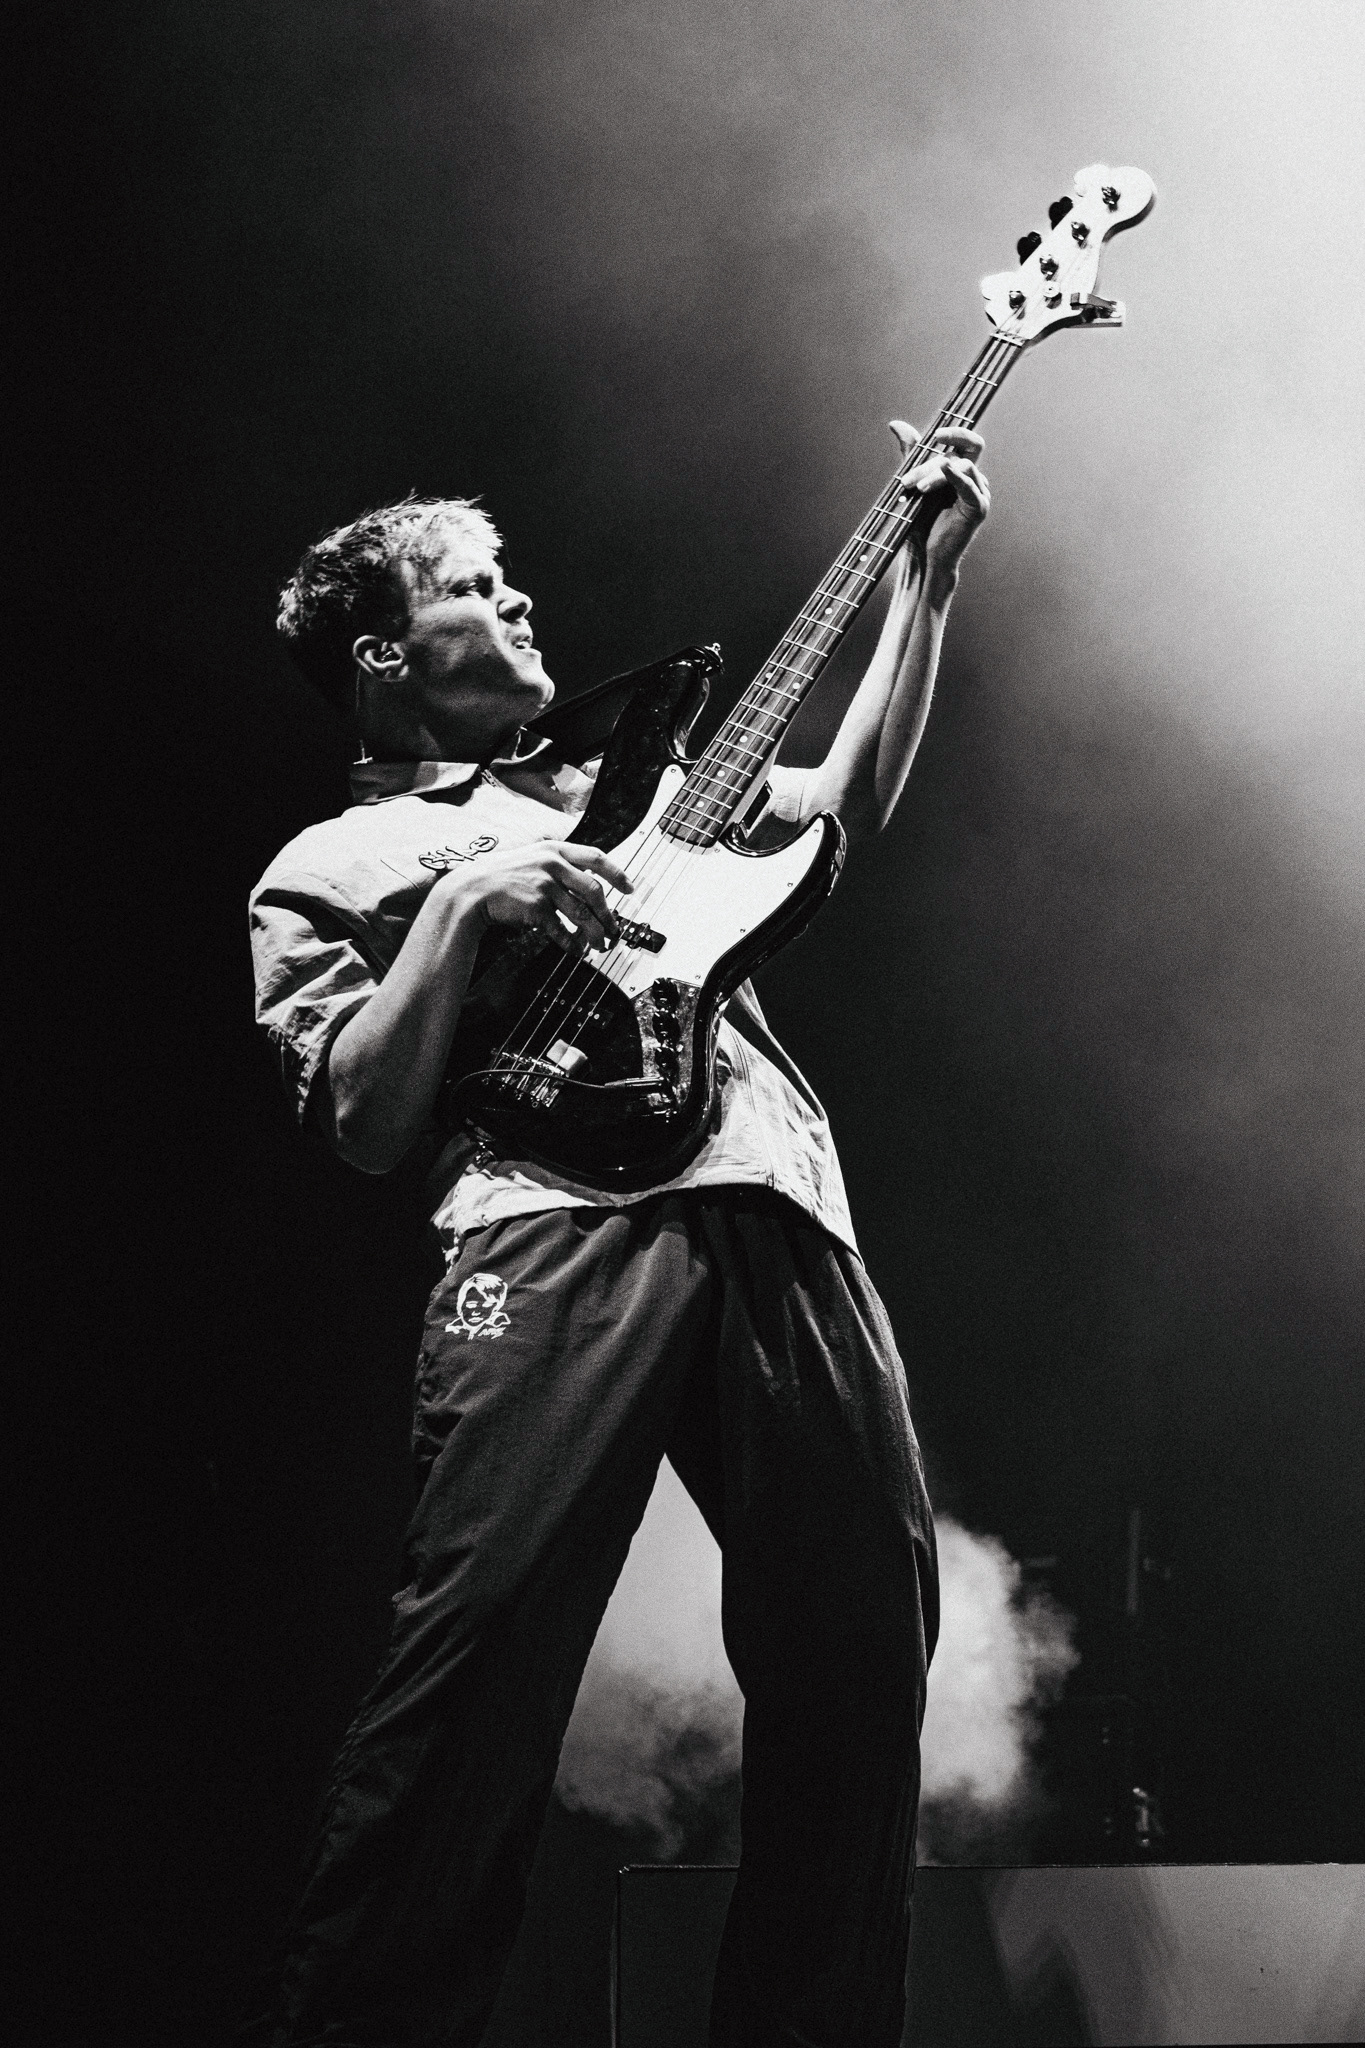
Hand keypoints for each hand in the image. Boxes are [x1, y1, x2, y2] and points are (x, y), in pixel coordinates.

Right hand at [444, 840, 633, 953]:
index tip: (631, 889)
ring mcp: (544, 885)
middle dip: (609, 915)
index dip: (618, 874)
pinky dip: (572, 943)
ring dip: (595, 933)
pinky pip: (562, 930)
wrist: (471, 890)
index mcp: (555, 850)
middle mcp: (552, 864)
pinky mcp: (535, 907)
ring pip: (582, 914)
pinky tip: (576, 951)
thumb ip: (558, 865)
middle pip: (594, 891)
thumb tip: (587, 884)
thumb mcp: (531, 858)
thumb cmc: (502, 877)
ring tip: (600, 945)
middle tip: (615, 930)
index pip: (597, 857)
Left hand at [889, 420, 989, 583]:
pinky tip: (943, 471)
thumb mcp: (913, 481)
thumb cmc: (918, 523)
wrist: (922, 557)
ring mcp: (979, 493)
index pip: (966, 442)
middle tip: (907, 479)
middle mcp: (974, 480)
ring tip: (916, 489)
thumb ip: (911, 453)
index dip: (955, 432)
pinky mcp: (979, 507)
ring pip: (961, 466)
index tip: (934, 435)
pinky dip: (955, 476)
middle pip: (959, 453)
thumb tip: (896, 424)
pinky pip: (969, 485)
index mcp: (962, 472)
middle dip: (930, 462)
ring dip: (934, 474)